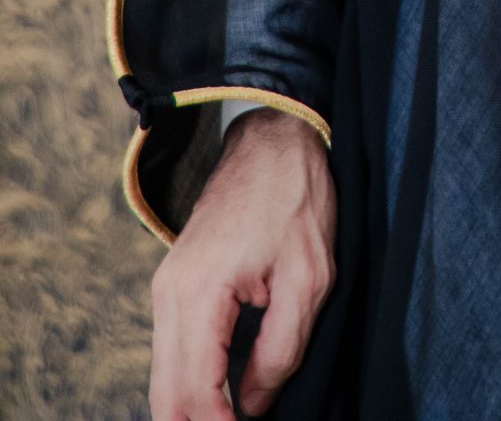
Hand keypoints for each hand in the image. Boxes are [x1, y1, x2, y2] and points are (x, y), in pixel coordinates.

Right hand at [149, 108, 335, 419]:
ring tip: (232, 419)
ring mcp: (167, 288)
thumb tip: (252, 405)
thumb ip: (280, 350)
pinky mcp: (176, 283)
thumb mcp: (309, 277)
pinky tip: (221, 396)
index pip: (194, 392)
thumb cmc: (295, 199)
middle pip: (165, 394)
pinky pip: (172, 350)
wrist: (273, 137)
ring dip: (191, 407)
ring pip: (163, 376)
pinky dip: (190, 381)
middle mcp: (169, 295)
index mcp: (199, 294)